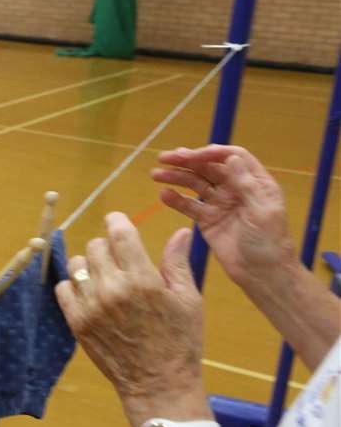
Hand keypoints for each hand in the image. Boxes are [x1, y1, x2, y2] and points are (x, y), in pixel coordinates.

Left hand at [55, 214, 206, 425]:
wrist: (159, 384)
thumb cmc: (180, 341)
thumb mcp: (188, 300)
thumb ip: (177, 262)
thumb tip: (180, 231)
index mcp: (143, 280)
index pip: (119, 233)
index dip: (117, 221)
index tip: (117, 221)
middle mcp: (113, 290)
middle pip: (96, 246)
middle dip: (108, 247)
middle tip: (120, 260)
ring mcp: (91, 306)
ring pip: (77, 264)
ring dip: (90, 265)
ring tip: (106, 278)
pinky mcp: (76, 322)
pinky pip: (63, 288)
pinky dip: (74, 286)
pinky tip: (91, 294)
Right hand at [151, 145, 293, 290]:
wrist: (263, 274)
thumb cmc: (270, 242)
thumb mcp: (262, 211)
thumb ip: (246, 184)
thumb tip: (231, 158)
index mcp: (255, 183)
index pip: (232, 157)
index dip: (211, 153)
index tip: (191, 155)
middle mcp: (236, 189)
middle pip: (209, 168)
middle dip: (186, 161)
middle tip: (164, 159)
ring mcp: (220, 204)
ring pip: (195, 184)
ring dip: (176, 177)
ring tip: (156, 175)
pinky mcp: (207, 220)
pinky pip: (189, 205)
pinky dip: (176, 199)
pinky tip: (164, 195)